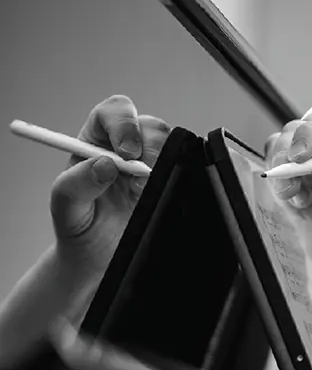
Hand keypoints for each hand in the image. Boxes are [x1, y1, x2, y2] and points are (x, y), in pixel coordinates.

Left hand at [51, 94, 166, 277]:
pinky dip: (183, 175)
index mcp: (95, 141)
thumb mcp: (65, 207)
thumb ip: (76, 183)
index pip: (113, 112)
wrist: (102, 257)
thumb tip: (103, 164)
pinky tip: (165, 194)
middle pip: (150, 125)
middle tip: (140, 179)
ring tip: (146, 193)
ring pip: (174, 143)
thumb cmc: (80, 227)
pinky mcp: (173, 179)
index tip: (125, 152)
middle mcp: (126, 147)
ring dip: (165, 164)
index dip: (123, 124)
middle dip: (150, 149)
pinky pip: (189, 165)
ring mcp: (153, 164)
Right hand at [264, 98, 311, 282]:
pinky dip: (279, 189)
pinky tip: (299, 206)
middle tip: (291, 179)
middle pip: (299, 128)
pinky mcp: (296, 186)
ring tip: (300, 199)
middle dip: (288, 151)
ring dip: (281, 172)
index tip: (301, 154)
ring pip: (280, 148)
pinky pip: (274, 175)